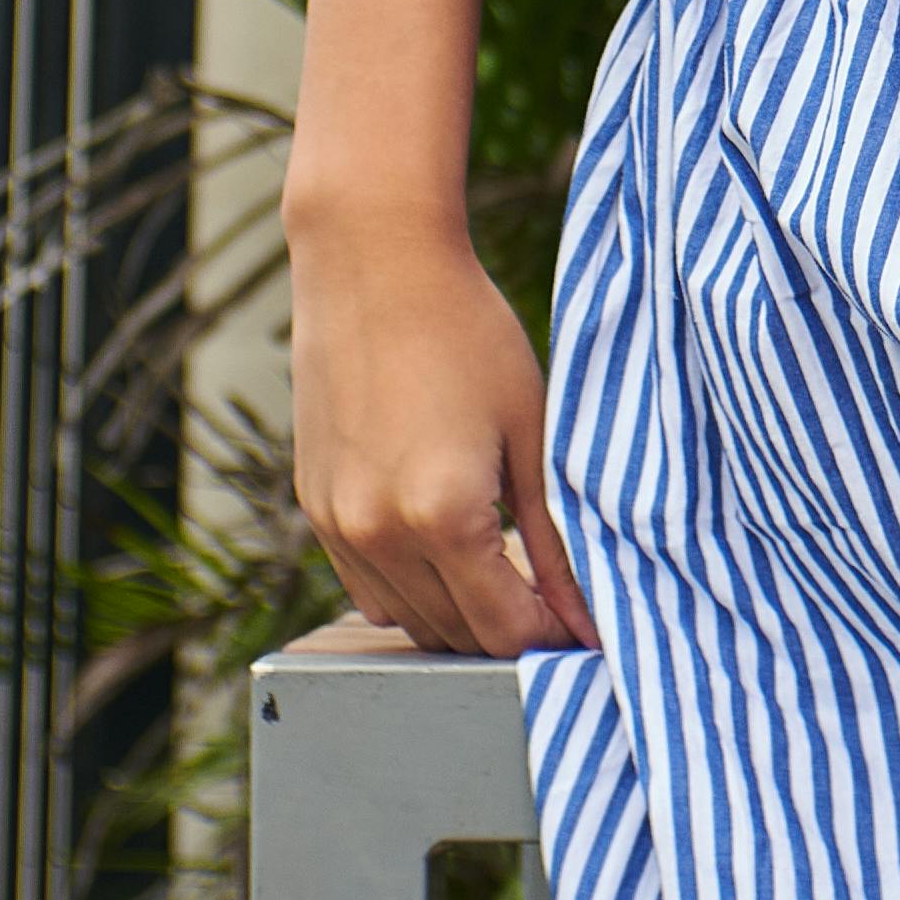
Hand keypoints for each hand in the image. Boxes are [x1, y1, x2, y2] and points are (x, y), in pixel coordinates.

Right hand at [290, 207, 596, 656]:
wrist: (375, 263)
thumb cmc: (467, 332)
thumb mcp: (531, 431)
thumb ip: (554, 535)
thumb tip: (584, 611)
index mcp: (441, 517)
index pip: (503, 630)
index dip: (552, 636)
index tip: (584, 624)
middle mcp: (378, 533)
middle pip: (455, 635)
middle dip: (510, 631)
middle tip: (556, 603)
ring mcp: (337, 523)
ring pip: (406, 620)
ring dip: (458, 616)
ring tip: (507, 576)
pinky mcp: (315, 505)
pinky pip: (366, 585)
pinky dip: (410, 588)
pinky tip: (448, 551)